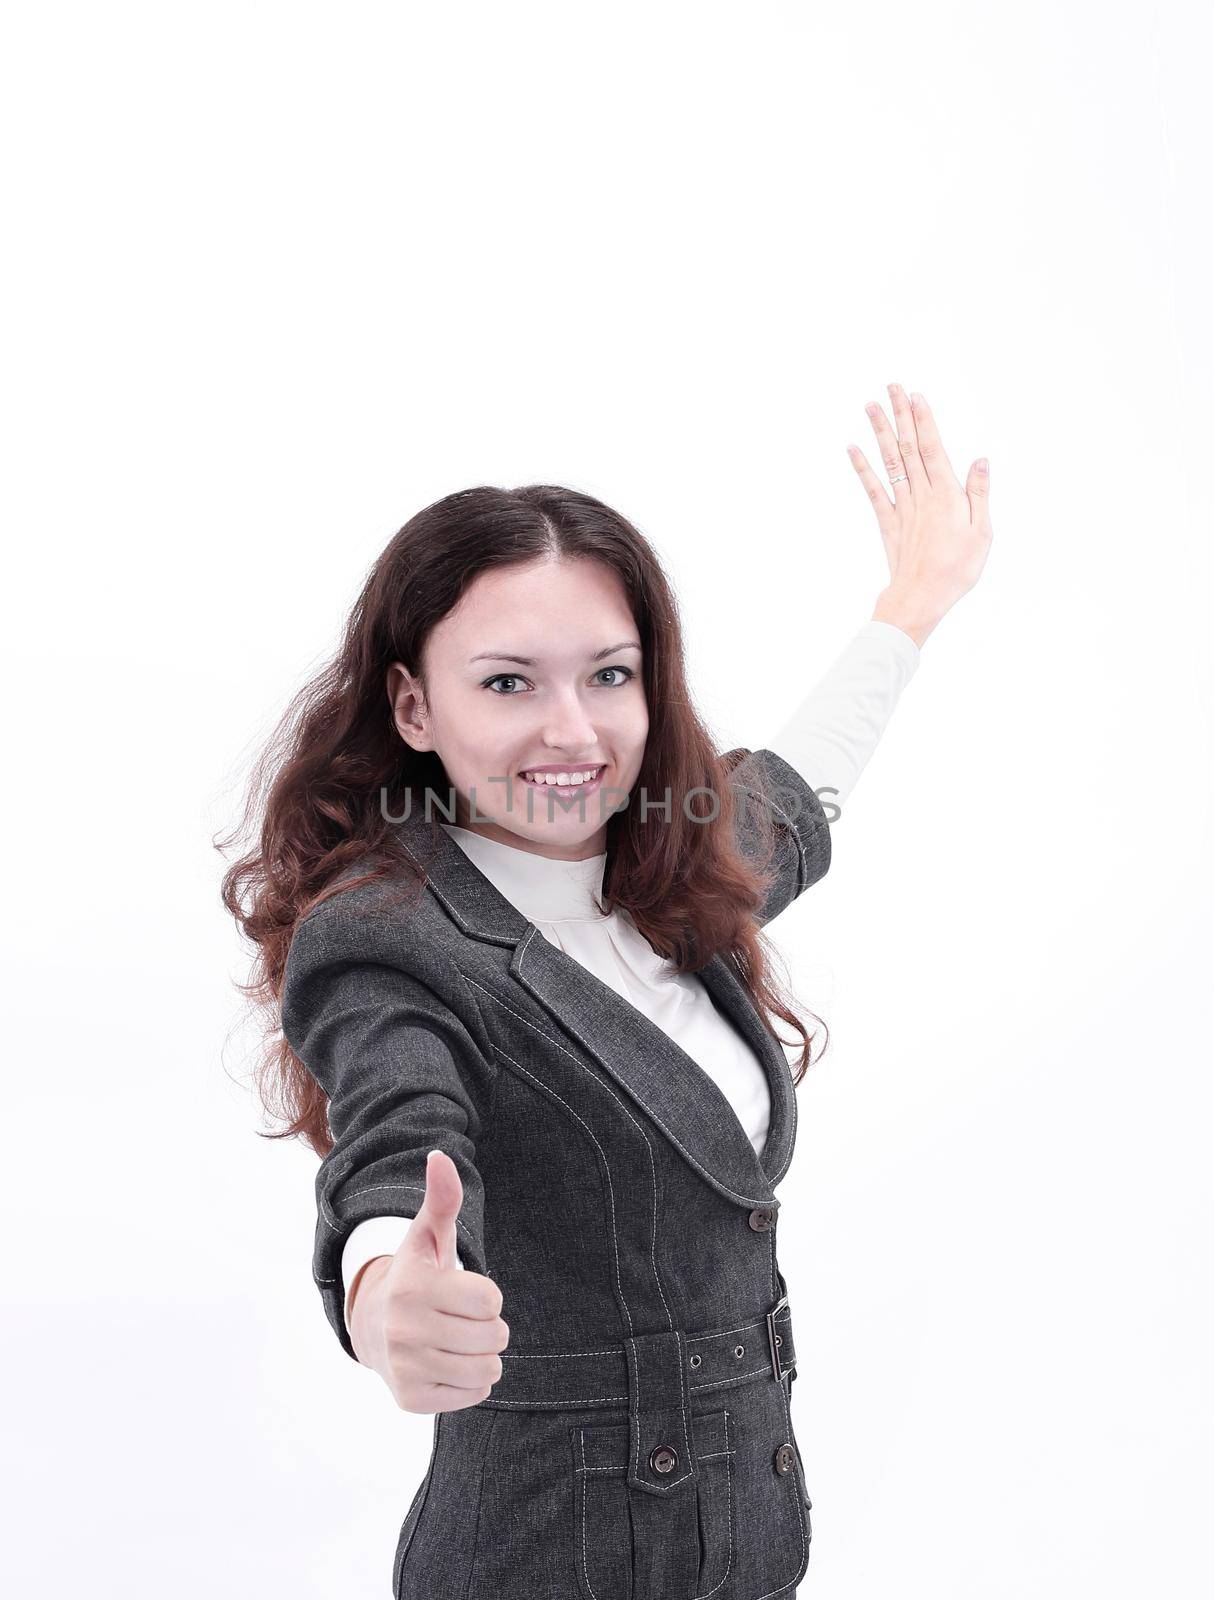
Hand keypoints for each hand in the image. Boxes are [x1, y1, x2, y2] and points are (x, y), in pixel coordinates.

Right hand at [348, 1149, 509, 1412]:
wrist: (374, 1327)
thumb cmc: (416, 1275)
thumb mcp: (429, 1236)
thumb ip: (442, 1199)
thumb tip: (441, 1157)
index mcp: (412, 1287)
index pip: (491, 1300)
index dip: (487, 1295)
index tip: (464, 1291)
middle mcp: (404, 1330)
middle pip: (494, 1337)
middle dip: (489, 1327)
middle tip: (463, 1318)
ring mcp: (406, 1368)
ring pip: (488, 1369)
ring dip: (483, 1355)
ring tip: (459, 1340)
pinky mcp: (412, 1400)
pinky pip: (474, 1395)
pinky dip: (470, 1382)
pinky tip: (448, 1363)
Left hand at [848, 383, 992, 647]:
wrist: (921, 598)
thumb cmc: (957, 570)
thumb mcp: (982, 532)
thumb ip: (979, 493)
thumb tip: (980, 460)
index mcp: (946, 494)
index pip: (933, 448)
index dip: (924, 420)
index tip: (916, 396)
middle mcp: (921, 495)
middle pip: (909, 447)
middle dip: (901, 415)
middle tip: (892, 387)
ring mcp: (901, 507)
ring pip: (890, 461)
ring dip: (880, 432)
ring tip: (871, 406)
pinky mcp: (888, 522)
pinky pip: (873, 490)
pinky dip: (862, 467)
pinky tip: (852, 449)